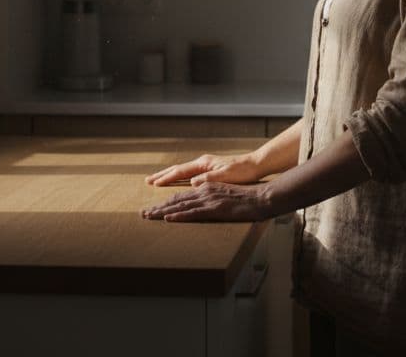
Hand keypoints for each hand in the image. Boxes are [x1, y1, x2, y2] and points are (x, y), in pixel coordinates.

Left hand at [141, 181, 275, 222]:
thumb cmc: (248, 200)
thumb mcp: (227, 197)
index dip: (165, 202)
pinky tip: (168, 219)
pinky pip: (193, 213)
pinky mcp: (215, 208)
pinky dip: (179, 215)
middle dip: (158, 207)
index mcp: (207, 187)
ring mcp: (209, 199)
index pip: (182, 196)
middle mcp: (205, 191)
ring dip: (162, 212)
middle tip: (142, 214)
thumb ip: (214, 200)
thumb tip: (204, 208)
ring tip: (148, 217)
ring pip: (180, 205)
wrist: (263, 198)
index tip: (153, 209)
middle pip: (176, 199)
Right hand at [145, 153, 264, 186]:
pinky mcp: (209, 169)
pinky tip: (177, 180)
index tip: (153, 184)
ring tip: (157, 180)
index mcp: (204, 163)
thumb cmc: (242, 171)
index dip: (166, 178)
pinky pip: (188, 173)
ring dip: (169, 175)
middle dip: (162, 175)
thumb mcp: (225, 176)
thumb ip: (208, 179)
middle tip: (147, 181)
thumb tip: (192, 182)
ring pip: (182, 170)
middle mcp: (202, 162)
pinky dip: (179, 177)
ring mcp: (205, 165)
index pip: (180, 171)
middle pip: (178, 169)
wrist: (255, 164)